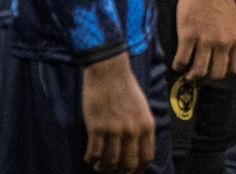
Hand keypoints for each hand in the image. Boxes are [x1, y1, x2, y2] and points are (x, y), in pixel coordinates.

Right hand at [81, 52, 155, 173]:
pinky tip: (89, 156)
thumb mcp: (142, 107)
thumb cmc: (125, 86)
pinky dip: (90, 159)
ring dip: (103, 167)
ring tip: (99, 165)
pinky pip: (93, 153)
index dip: (137, 169)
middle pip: (128, 165)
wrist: (109, 71)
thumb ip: (141, 127)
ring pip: (110, 162)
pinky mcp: (96, 127)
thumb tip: (135, 148)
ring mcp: (114, 130)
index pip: (146, 158)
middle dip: (119, 172)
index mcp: (147, 125)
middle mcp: (133, 130)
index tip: (130, 171)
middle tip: (112, 169)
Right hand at [174, 0, 235, 81]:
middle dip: (207, 78)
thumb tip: (225, 56)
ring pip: (198, 71)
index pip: (235, 68)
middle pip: (217, 74)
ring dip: (191, 76)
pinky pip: (182, 60)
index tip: (216, 70)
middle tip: (199, 74)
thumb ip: (232, 38)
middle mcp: (224, 43)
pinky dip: (178, 66)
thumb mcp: (235, 20)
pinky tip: (177, 65)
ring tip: (187, 74)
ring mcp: (206, 40)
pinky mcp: (188, 36)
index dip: (224, 72)